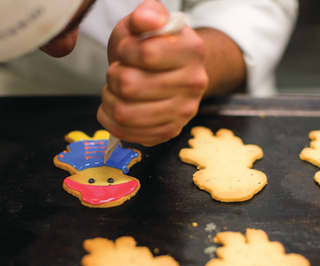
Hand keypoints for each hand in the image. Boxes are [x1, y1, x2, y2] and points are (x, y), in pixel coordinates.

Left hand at [97, 0, 207, 145]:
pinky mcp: (168, 132)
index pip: (145, 53)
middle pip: (130, 86)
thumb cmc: (155, 49)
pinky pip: (127, 133)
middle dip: (112, 77)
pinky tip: (114, 106)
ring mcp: (182, 113)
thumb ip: (146, 15)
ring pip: (124, 113)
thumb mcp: (148, 24)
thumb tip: (145, 20)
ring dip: (108, 99)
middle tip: (115, 73)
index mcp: (192, 51)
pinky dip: (110, 120)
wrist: (172, 75)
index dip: (125, 51)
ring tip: (113, 90)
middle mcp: (194, 85)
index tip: (126, 51)